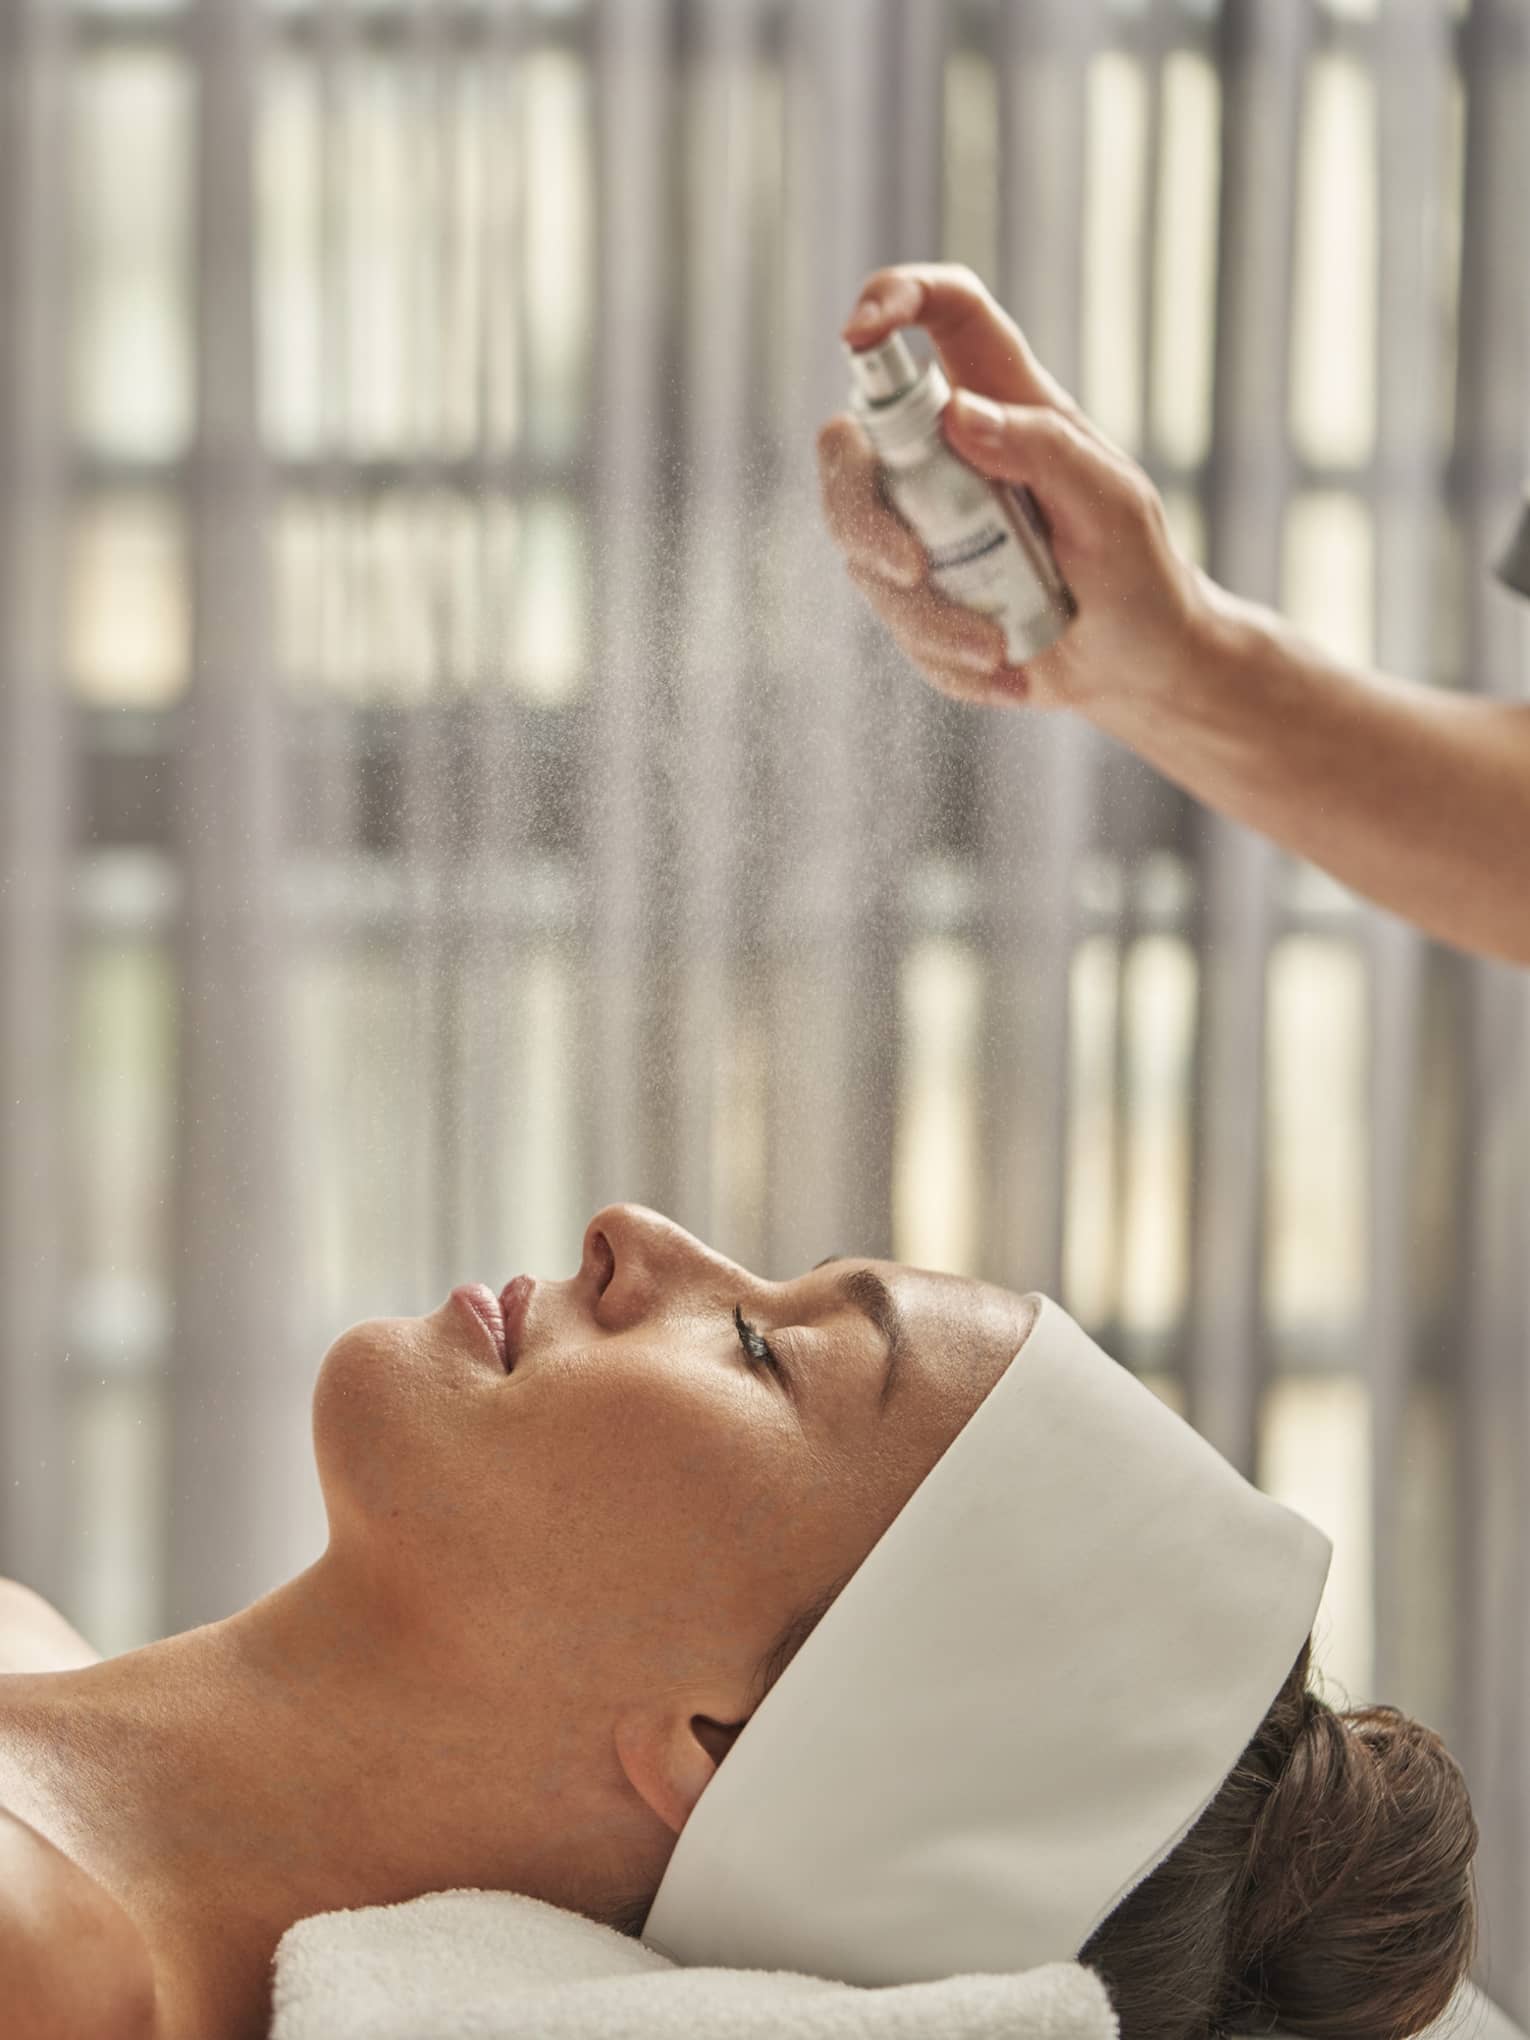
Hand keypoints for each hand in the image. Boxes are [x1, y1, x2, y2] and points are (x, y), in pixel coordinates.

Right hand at [818, 263, 1213, 714]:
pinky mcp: (914, 596)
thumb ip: (1044, 448)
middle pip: (849, 444)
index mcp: (1002, 401)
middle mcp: (944, 455)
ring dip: (926, 615)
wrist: (1135, 665)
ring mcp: (919, 526)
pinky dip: (944, 657)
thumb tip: (959, 413)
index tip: (860, 334)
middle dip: (859, 511)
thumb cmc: (1135, 568)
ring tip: (999, 647)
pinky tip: (1005, 670)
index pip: (943, 315)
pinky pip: (892, 623)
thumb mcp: (1111, 502)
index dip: (893, 298)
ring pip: (860, 550)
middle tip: (912, 568)